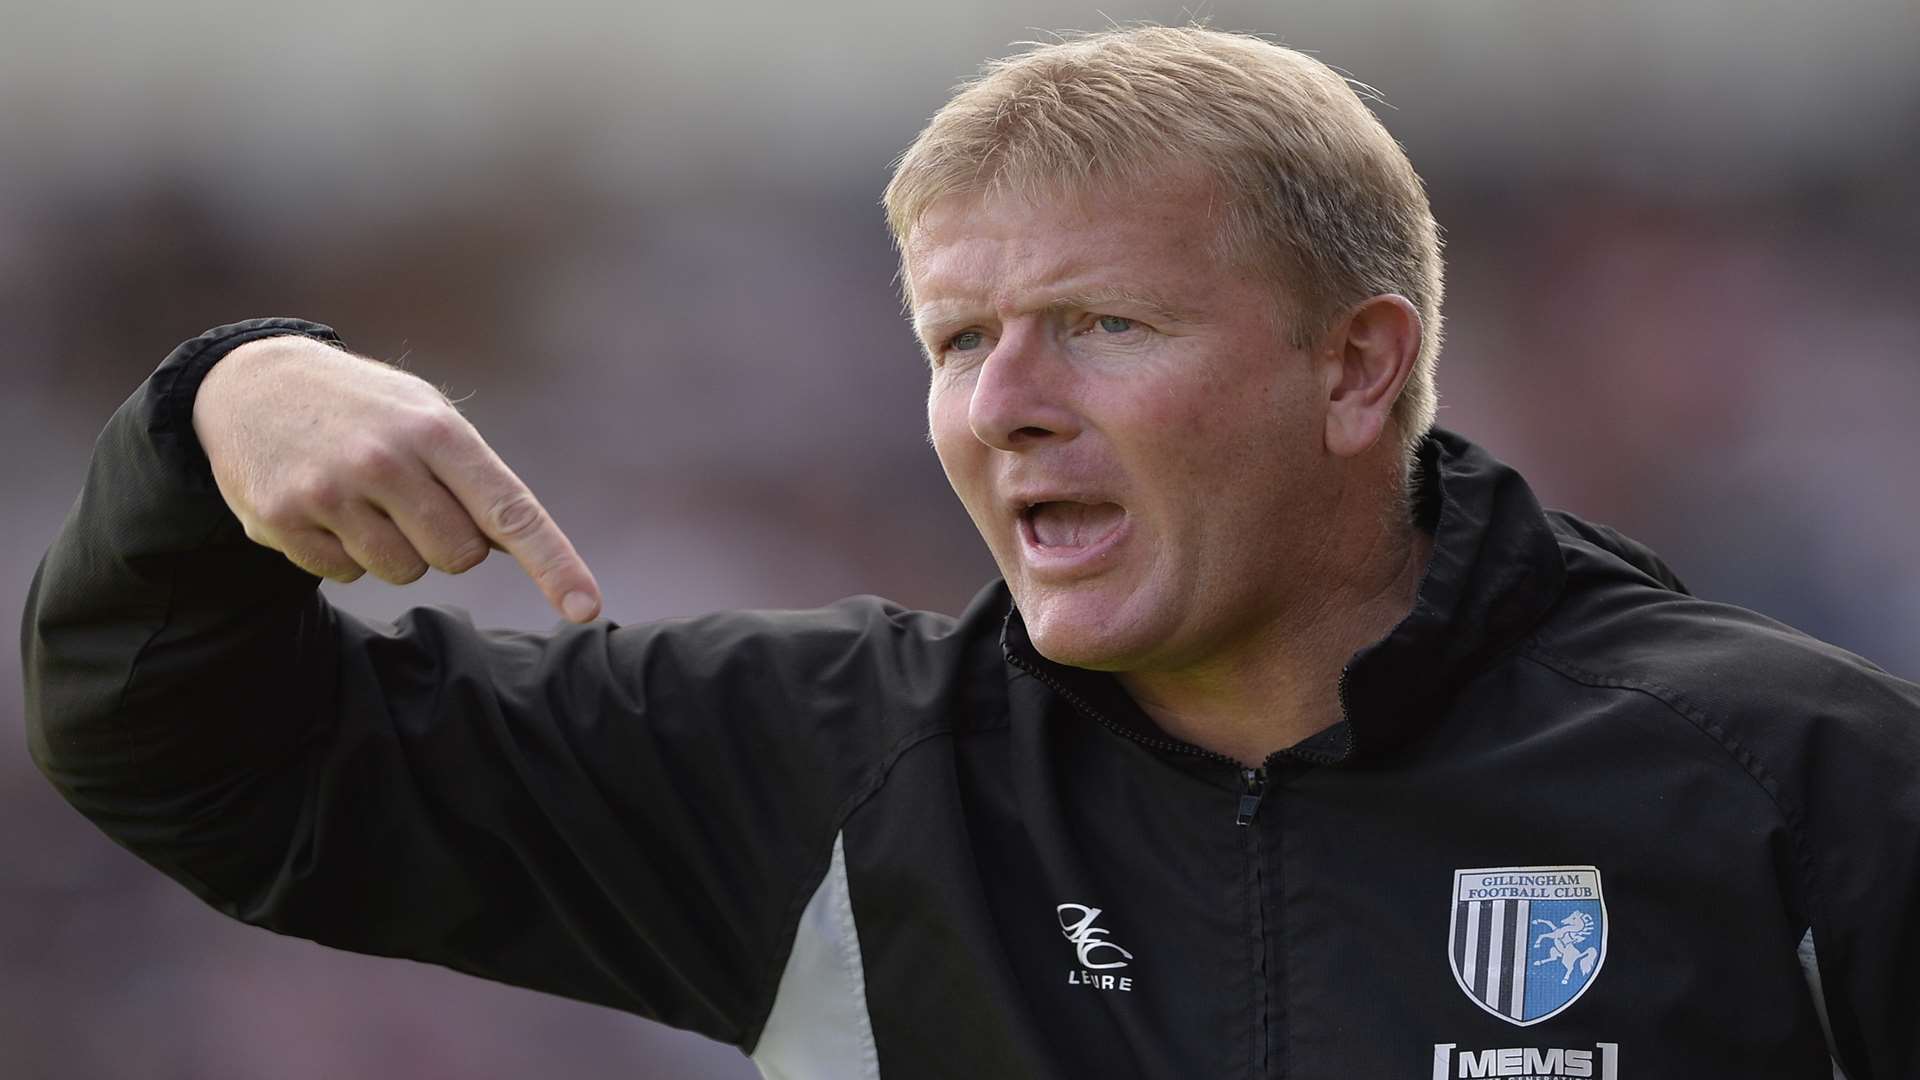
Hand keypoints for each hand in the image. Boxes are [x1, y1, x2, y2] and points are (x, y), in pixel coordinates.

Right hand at [191, 335, 602, 622]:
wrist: (249, 384)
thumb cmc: (365, 409)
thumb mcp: (425, 417)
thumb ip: (473, 479)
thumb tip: (513, 546)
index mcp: (437, 431)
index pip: (510, 511)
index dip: (554, 564)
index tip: (586, 609)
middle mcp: (386, 461)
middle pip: (458, 557)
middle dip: (448, 543)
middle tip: (413, 499)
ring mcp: (331, 492)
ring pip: (402, 572)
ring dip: (394, 550)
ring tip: (363, 498)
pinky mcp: (282, 521)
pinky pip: (345, 574)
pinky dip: (343, 552)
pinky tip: (322, 506)